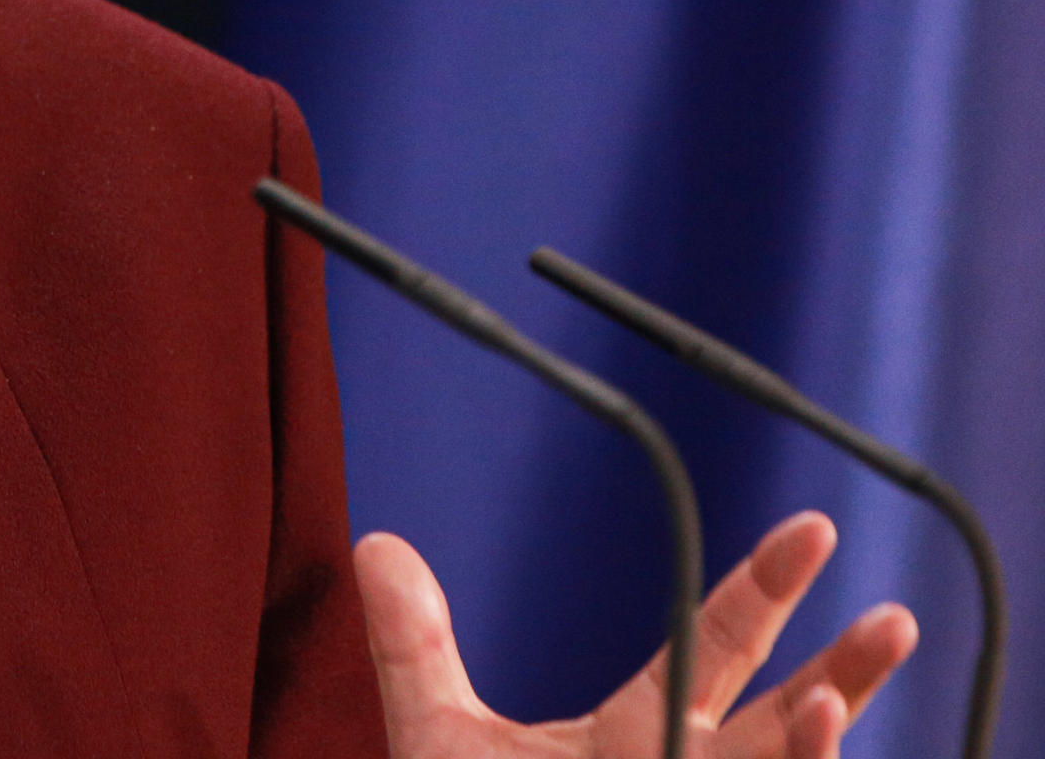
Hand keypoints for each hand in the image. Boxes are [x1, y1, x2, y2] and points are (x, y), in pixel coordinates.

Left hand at [359, 511, 918, 757]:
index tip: (815, 527)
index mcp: (643, 728)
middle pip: (777, 721)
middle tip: (892, 618)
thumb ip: (415, 646)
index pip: (715, 644)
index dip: (765, 589)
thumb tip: (372, 544)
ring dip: (810, 758)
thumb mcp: (440, 736)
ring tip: (827, 715)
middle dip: (838, 674)